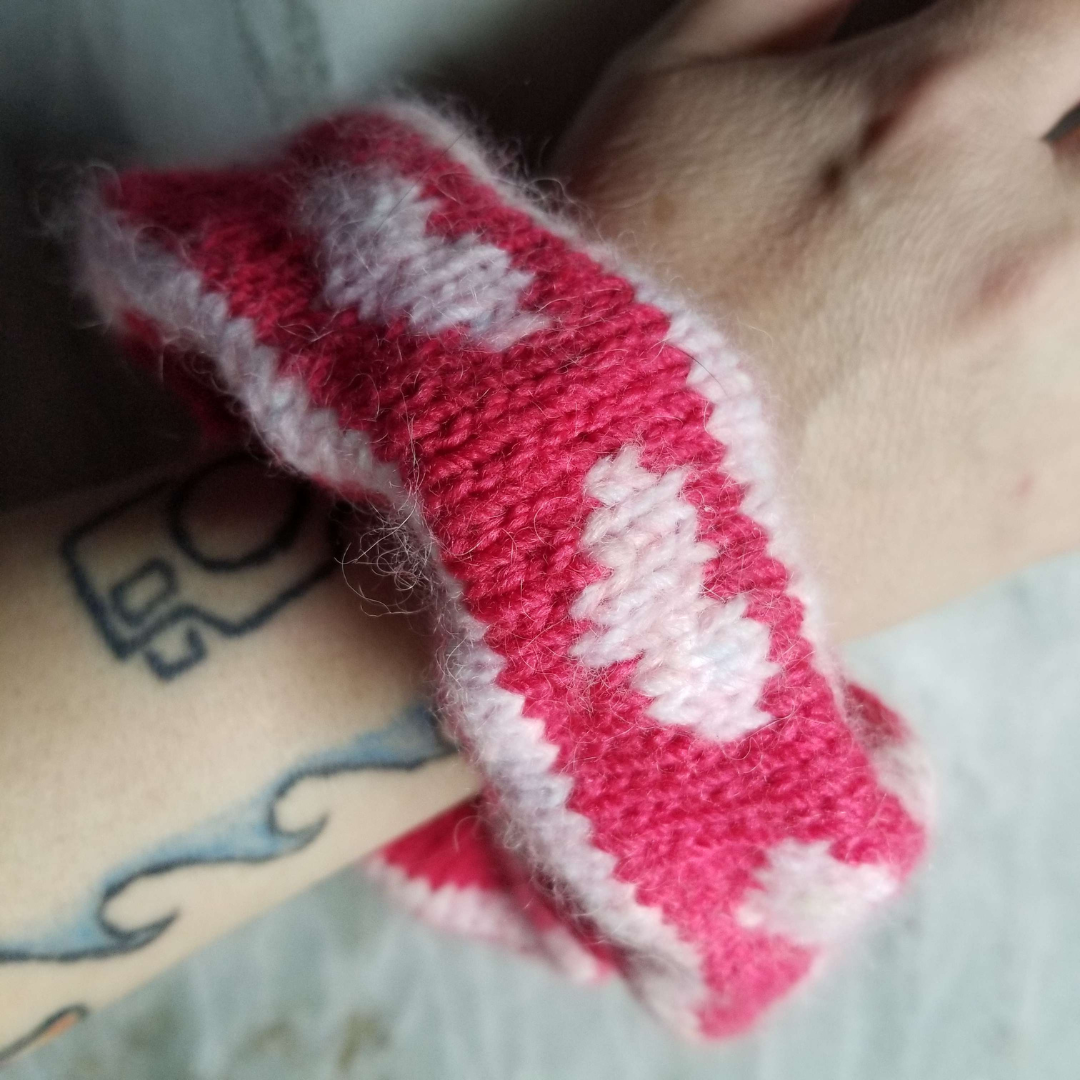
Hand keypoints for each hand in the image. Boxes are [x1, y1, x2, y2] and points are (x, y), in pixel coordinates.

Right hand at [557, 0, 1079, 639]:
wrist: (599, 515)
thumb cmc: (611, 318)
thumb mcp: (663, 98)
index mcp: (933, 116)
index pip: (1071, 12)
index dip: (1040, 38)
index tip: (1018, 76)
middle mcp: (1028, 243)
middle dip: (1059, 152)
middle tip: (983, 196)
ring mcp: (1058, 384)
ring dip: (1056, 264)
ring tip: (964, 296)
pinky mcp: (1053, 499)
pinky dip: (1059, 383)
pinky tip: (989, 383)